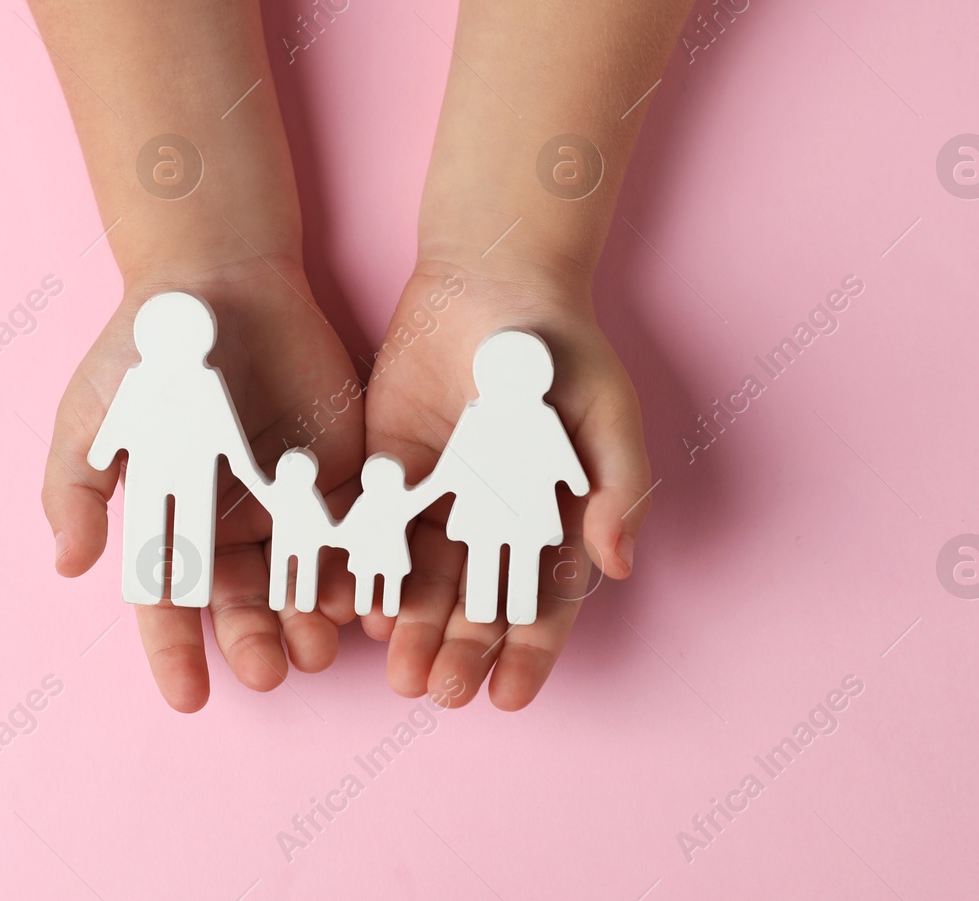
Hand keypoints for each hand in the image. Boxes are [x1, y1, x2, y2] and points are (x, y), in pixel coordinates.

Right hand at [44, 257, 363, 711]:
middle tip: (274, 673)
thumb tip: (69, 567)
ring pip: (305, 578)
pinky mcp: (346, 470)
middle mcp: (236, 522)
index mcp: (177, 521)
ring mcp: (293, 500)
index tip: (190, 696)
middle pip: (247, 603)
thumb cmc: (145, 352)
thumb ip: (79, 489)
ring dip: (312, 617)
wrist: (219, 282)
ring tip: (321, 645)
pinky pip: (356, 528)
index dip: (178, 653)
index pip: (173, 604)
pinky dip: (360, 563)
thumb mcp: (94, 417)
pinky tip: (364, 590)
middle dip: (257, 642)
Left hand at [361, 260, 652, 709]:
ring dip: (412, 629)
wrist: (491, 281)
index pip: (541, 601)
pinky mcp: (389, 471)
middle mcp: (492, 521)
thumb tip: (617, 564)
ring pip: (422, 580)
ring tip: (399, 671)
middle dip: (460, 652)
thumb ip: (617, 488)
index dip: (528, 653)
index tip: (507, 697)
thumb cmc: (563, 350)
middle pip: (475, 604)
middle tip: (440, 692)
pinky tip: (361, 606)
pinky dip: (370, 572)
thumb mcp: (606, 415)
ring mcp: (439, 499)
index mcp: (549, 518)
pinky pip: (376, 533)